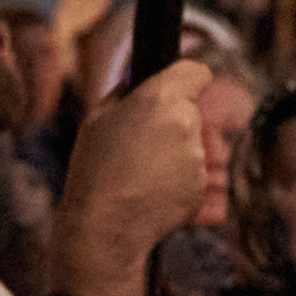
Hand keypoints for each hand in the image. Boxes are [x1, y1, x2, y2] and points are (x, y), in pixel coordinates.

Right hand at [54, 60, 214, 295]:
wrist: (105, 224)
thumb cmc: (94, 168)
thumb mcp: (98, 117)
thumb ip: (127, 92)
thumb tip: (139, 83)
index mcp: (161, 98)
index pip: (197, 72)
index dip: (187, 79)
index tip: (177, 88)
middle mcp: (186, 123)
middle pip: (192, 111)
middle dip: (174, 121)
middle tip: (143, 141)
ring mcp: (197, 157)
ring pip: (194, 143)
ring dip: (176, 151)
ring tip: (143, 170)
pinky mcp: (201, 186)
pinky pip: (193, 173)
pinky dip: (179, 179)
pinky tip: (151, 188)